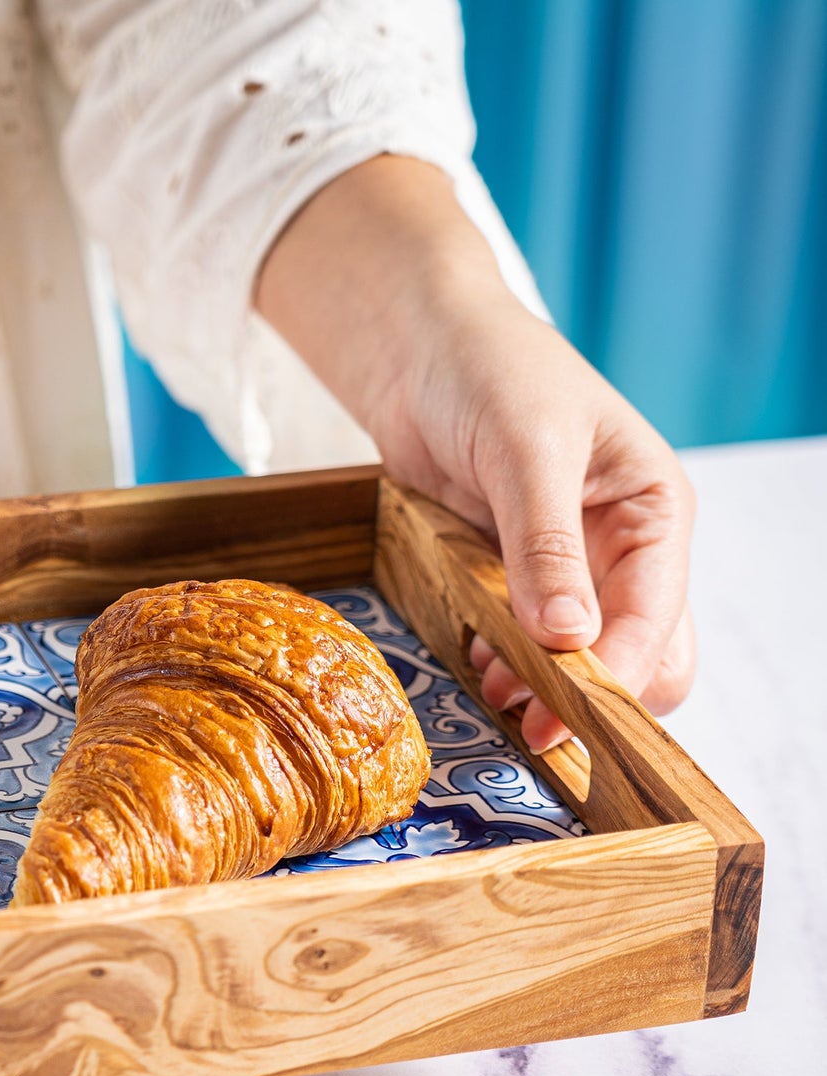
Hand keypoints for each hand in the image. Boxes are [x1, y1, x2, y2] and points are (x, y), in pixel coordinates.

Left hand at [256, 157, 694, 750]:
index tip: (564, 716)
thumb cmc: (489, 373)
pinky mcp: (517, 579)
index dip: (615, 676)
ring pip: (586, 663)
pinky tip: (478, 665)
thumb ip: (547, 545)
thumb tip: (570, 639)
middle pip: (643, 658)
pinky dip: (511, 666)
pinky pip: (529, 646)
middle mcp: (622, 550)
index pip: (658, 620)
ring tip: (494, 692)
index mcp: (653, 512)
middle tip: (529, 720)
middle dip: (591, 697)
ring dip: (546, 690)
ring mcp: (570, 570)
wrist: (421, 351)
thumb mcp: (527, 450)